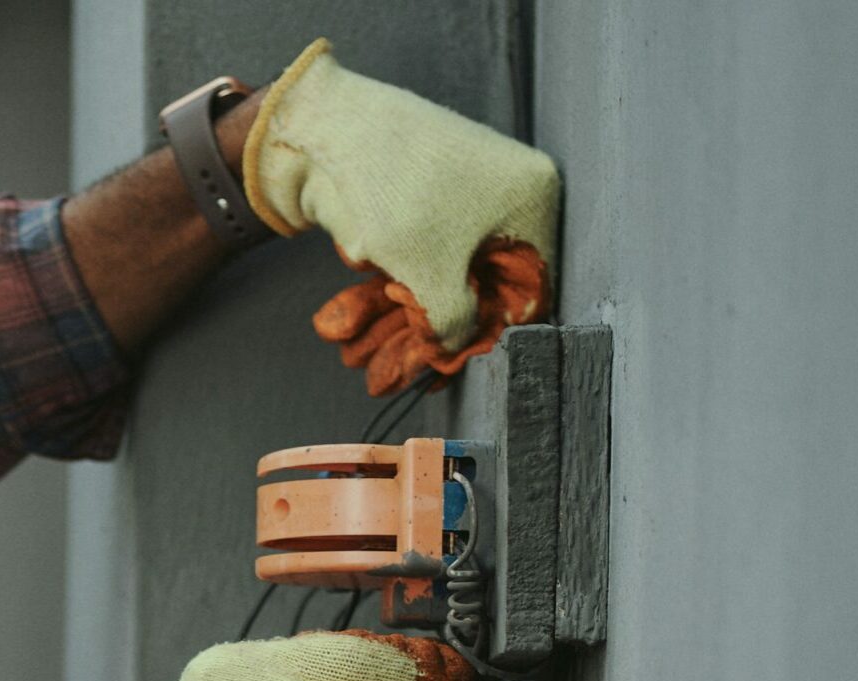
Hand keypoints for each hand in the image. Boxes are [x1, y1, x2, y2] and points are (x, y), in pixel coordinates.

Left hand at [244, 40, 559, 394]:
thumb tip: (454, 350)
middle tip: (395, 375)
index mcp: (532, 200)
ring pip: (433, 275)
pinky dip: (380, 291)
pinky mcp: (417, 199)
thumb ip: (453, 324)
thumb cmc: (392, 191)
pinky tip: (347, 330)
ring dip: (395, 322)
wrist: (325, 129)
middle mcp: (504, 193)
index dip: (488, 335)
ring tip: (358, 359)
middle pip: (475, 285)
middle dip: (427, 332)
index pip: (529, 288)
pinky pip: (409, 256)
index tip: (449, 368)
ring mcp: (459, 194)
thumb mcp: (431, 275)